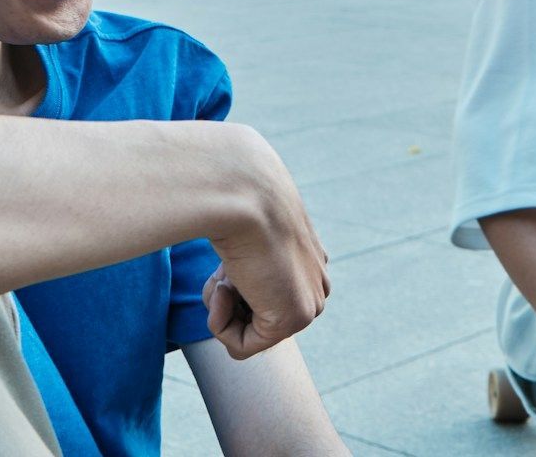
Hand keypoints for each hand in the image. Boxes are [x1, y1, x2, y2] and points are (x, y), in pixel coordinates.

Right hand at [201, 130, 329, 358]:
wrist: (242, 189)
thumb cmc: (232, 196)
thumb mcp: (241, 225)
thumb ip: (245, 253)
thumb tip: (222, 268)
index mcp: (309, 260)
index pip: (263, 294)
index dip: (232, 280)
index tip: (231, 254)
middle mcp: (316, 283)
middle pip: (257, 316)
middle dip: (229, 295)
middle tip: (227, 264)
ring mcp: (309, 302)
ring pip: (248, 332)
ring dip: (221, 304)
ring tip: (225, 270)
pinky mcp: (292, 318)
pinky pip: (240, 346)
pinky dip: (219, 322)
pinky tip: (226, 286)